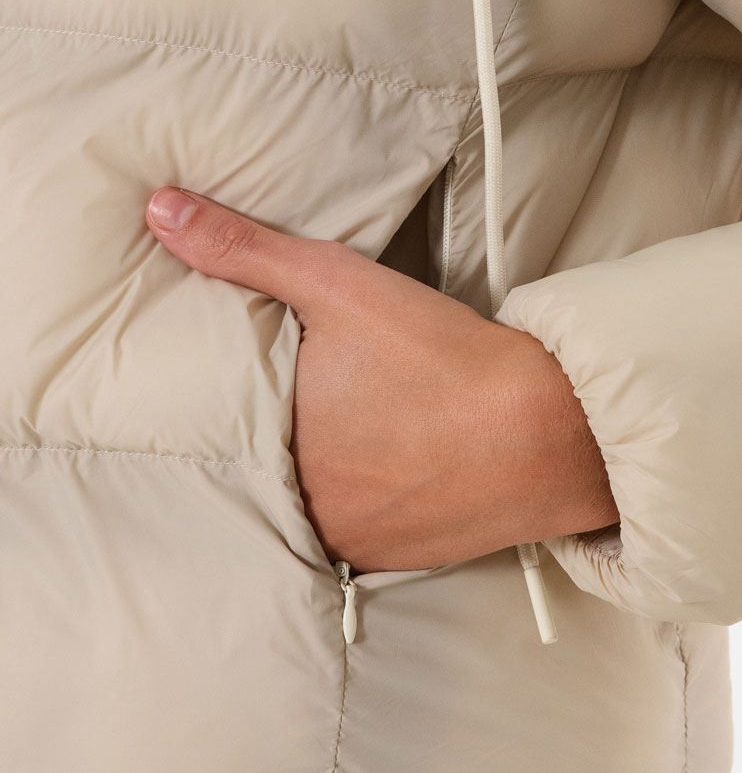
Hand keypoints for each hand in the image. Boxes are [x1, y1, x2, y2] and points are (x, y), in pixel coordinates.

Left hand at [145, 187, 618, 573]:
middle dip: (273, 441)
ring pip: (305, 505)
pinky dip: (355, 507)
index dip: (231, 402)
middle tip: (304, 406)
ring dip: (313, 479)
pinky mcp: (390, 562)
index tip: (249, 383)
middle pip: (264, 469)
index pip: (223, 426)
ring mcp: (346, 542)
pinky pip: (350, 535)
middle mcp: (300, 508)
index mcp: (272, 448)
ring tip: (340, 438)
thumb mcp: (337, 284)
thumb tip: (161, 211)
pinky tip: (378, 474)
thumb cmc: (442, 357)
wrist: (549, 434)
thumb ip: (246, 250)